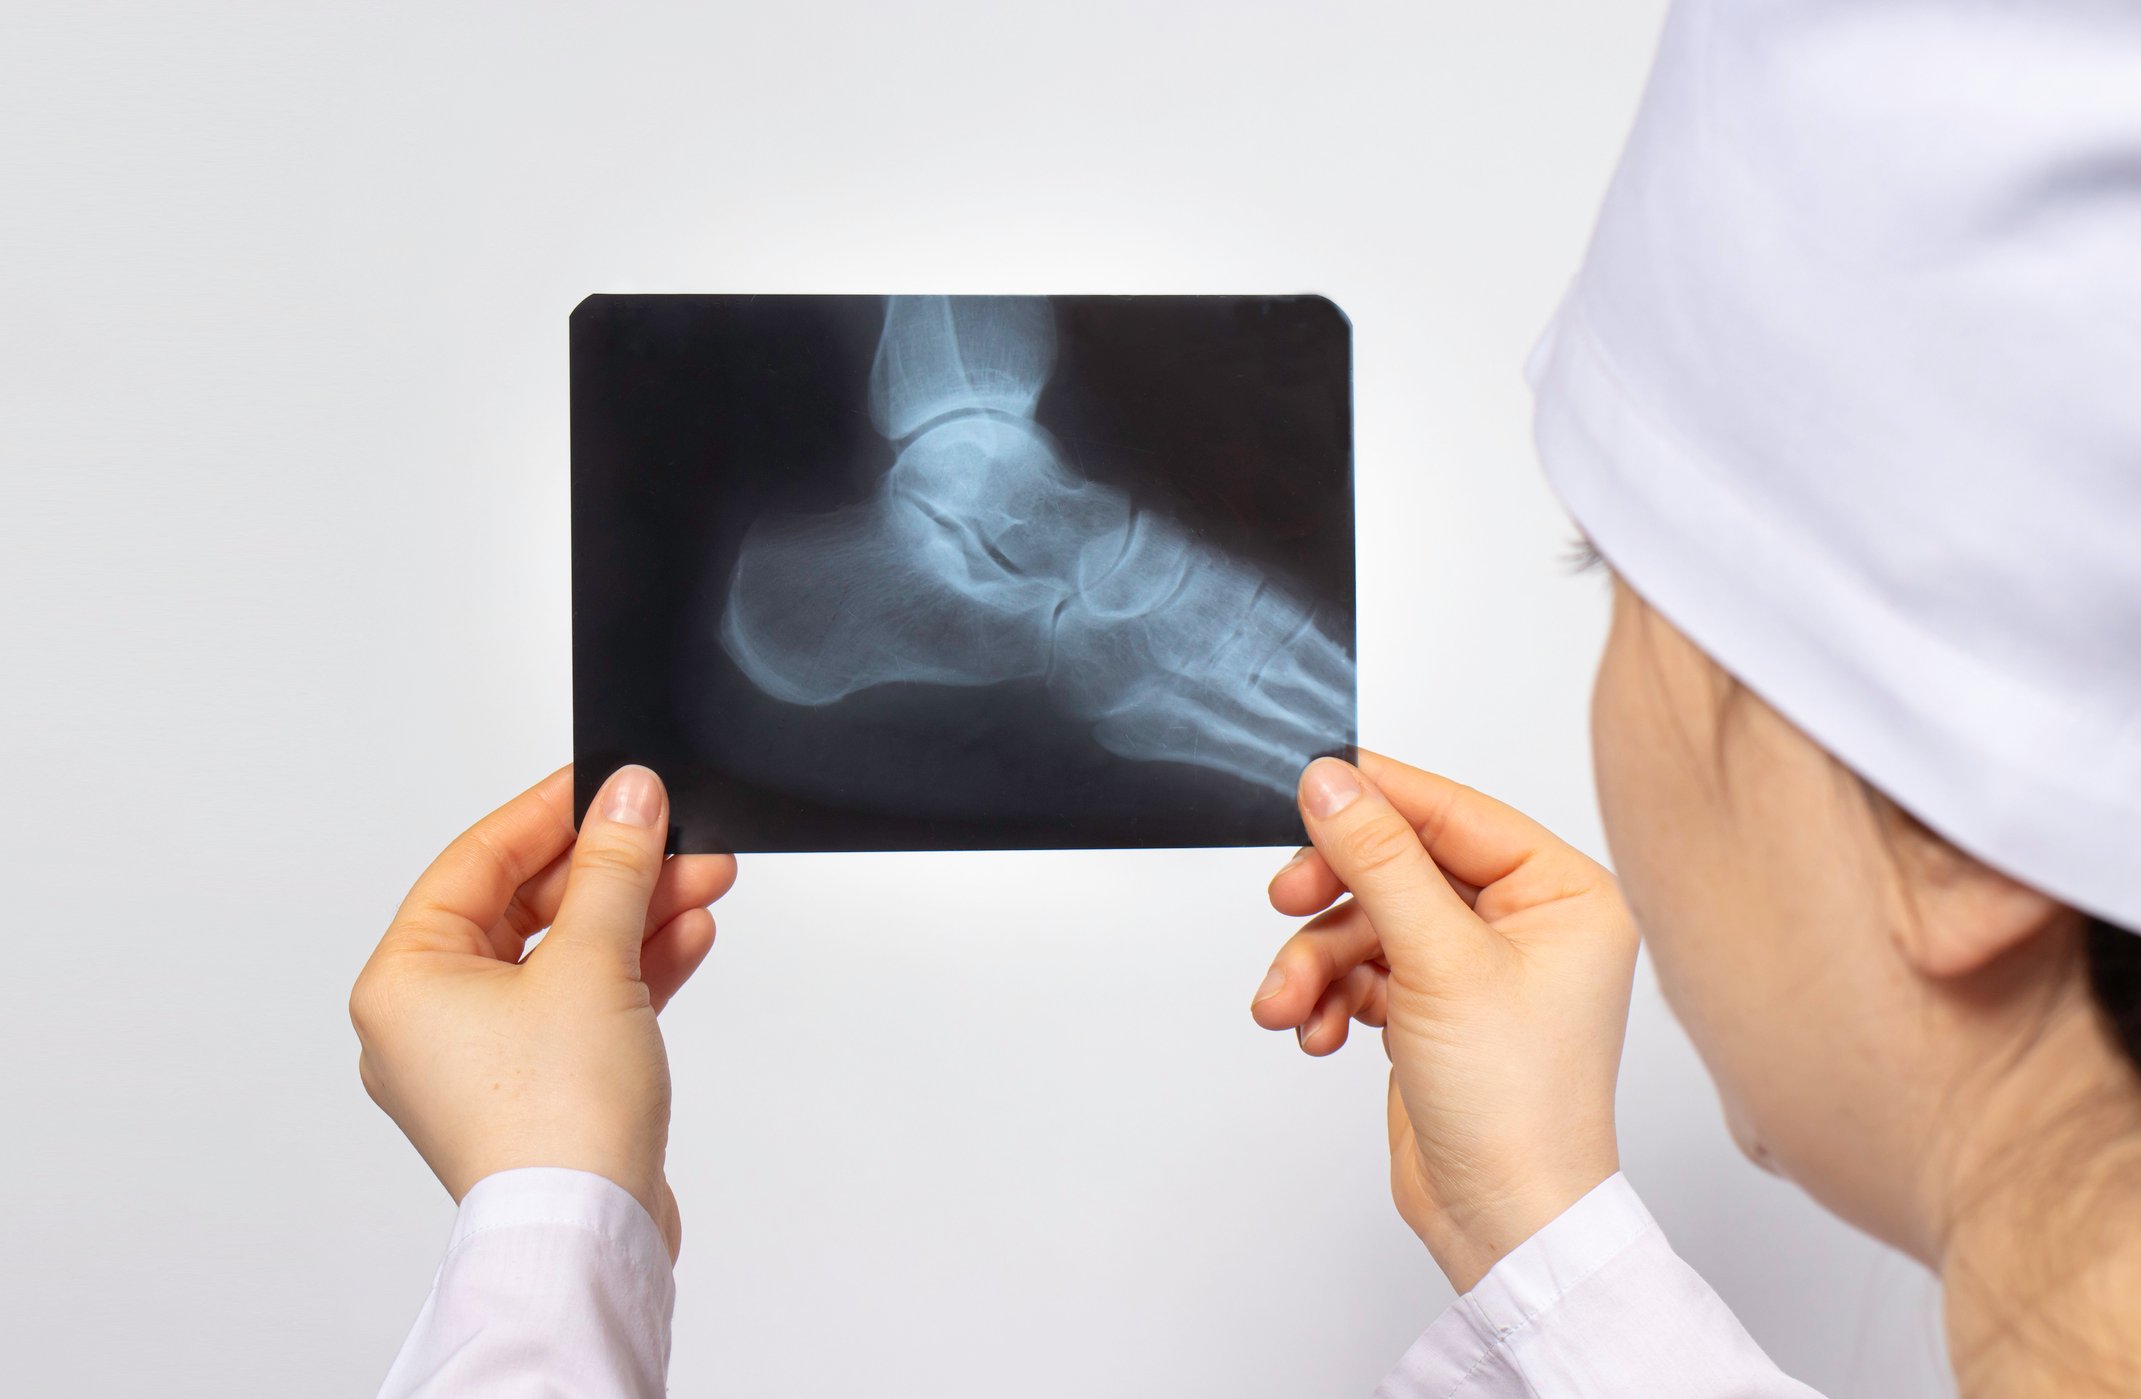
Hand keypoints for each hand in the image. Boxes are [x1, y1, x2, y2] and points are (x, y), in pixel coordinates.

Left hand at [350, 765, 736, 1260]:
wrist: (587, 1233)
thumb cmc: (555, 1120)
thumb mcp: (592, 959)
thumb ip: (613, 867)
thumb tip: (628, 797)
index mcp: (404, 980)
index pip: (478, 861)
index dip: (552, 812)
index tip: (611, 782)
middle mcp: (429, 1020)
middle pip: (528, 907)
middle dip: (614, 869)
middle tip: (674, 833)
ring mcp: (484, 1060)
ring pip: (564, 955)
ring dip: (636, 914)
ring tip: (704, 879)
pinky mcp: (539, 1089)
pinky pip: (583, 1004)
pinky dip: (634, 968)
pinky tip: (688, 936)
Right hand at [1251, 752, 1636, 1290]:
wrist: (1502, 1221)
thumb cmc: (1516, 1106)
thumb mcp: (1439, 962)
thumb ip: (1379, 861)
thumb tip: (1331, 782)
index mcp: (1562, 894)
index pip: (1453, 813)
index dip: (1375, 800)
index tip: (1307, 787)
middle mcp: (1525, 923)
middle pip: (1399, 865)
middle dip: (1334, 897)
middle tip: (1286, 901)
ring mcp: (1476, 967)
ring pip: (1367, 922)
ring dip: (1316, 962)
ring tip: (1288, 1005)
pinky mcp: (1434, 1007)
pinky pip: (1362, 970)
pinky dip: (1329, 997)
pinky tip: (1318, 1033)